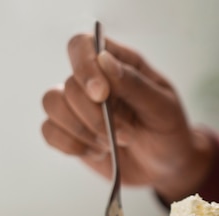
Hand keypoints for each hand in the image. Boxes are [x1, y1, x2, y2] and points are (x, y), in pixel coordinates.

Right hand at [41, 34, 213, 201]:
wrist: (167, 167)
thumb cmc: (169, 132)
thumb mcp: (163, 108)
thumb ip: (135, 84)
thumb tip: (103, 60)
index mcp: (119, 63)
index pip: (83, 45)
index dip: (84, 67)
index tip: (101, 95)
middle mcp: (94, 80)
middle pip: (69, 85)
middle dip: (95, 117)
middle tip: (126, 136)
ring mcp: (79, 106)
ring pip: (52, 104)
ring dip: (81, 131)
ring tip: (110, 145)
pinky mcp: (70, 131)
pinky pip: (49, 130)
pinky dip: (71, 145)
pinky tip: (98, 152)